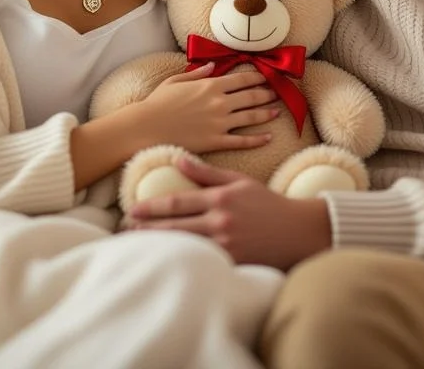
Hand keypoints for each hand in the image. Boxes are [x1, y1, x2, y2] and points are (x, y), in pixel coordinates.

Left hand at [125, 157, 331, 269]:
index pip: (177, 203)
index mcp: (220, 199)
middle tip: (124, 230)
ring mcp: (226, 246)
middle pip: (174, 227)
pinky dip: (180, 260)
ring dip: (157, 246)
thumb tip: (177, 161)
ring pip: (183, 246)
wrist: (299, 232)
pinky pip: (200, 262)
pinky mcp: (232, 264)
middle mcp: (221, 222)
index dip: (151, 207)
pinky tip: (164, 261)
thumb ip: (207, 173)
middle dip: (146, 229)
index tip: (131, 209)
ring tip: (136, 246)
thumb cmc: (267, 204)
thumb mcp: (239, 182)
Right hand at [134, 65, 279, 153]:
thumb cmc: (156, 103)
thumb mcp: (175, 81)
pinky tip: (268, 137)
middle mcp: (219, 102)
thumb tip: (211, 66)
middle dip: (267, 94)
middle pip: (251, 97)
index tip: (267, 77)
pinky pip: (242, 141)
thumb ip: (196, 73)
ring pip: (251, 117)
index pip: (242, 79)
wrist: (145, 128)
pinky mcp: (216, 141)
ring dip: (266, 113)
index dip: (258, 78)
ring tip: (276, 111)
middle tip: (277, 93)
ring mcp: (219, 123)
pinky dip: (258, 139)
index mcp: (210, 85)